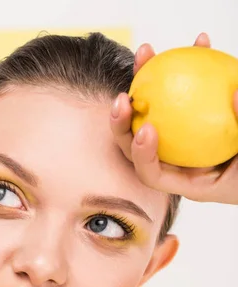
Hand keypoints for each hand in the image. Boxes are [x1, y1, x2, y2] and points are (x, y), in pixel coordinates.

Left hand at [111, 33, 237, 204]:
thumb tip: (236, 95)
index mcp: (187, 180)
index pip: (152, 174)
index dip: (142, 156)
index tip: (147, 128)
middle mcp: (177, 161)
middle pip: (138, 144)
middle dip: (123, 123)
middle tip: (125, 97)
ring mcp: (182, 138)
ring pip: (155, 112)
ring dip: (146, 81)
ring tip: (146, 53)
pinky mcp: (193, 116)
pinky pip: (186, 92)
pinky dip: (190, 66)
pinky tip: (200, 43)